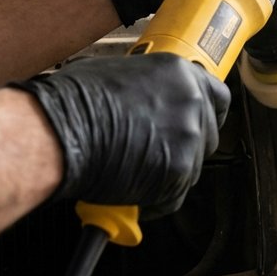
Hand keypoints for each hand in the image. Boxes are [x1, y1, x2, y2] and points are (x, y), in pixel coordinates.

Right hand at [12, 54, 230, 217]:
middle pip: (207, 136)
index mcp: (179, 73)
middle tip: (156, 157)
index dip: (208, 115)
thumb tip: (142, 101)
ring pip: (192, 168)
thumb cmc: (71, 103)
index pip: (218, 96)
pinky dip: (154, 201)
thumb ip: (145, 88)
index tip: (199, 126)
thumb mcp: (116, 75)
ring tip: (133, 175)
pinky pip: (173, 196)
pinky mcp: (179, 170)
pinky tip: (129, 194)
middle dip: (185, 150)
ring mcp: (188, 136)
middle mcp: (191, 102)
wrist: (58, 133)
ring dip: (167, 176)